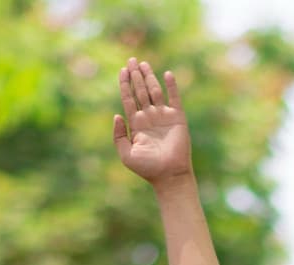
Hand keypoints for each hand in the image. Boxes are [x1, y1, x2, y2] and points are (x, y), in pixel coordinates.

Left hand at [114, 57, 191, 183]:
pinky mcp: (177, 118)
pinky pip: (174, 98)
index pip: (129, 99)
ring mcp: (163, 116)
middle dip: (136, 76)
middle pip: (140, 91)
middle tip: (131, 60)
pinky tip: (167, 74)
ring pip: (155, 91)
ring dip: (149, 77)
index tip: (122, 70)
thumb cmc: (147, 168)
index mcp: (136, 124)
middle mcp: (149, 117)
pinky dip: (171, 86)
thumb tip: (117, 115)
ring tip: (143, 64)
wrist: (168, 175)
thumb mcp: (126, 154)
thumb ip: (119, 135)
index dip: (125, 85)